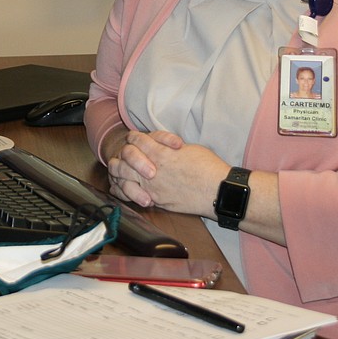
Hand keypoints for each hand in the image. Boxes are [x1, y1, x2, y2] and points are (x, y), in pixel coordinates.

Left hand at [106, 129, 226, 215]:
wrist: (218, 191)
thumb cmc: (208, 167)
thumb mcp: (189, 148)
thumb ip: (169, 148)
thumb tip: (162, 147)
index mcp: (161, 153)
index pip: (137, 140)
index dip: (134, 137)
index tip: (134, 137)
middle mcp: (153, 170)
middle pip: (125, 157)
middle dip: (123, 153)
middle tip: (125, 153)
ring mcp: (152, 188)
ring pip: (123, 178)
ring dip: (120, 171)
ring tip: (120, 169)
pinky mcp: (157, 201)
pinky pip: (131, 196)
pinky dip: (123, 190)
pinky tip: (121, 187)